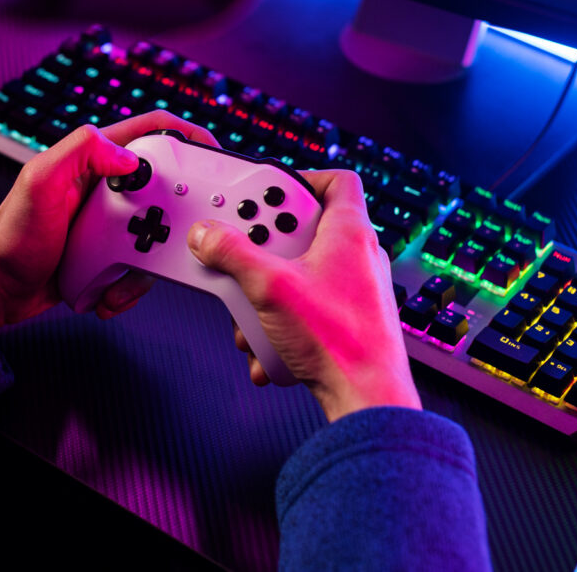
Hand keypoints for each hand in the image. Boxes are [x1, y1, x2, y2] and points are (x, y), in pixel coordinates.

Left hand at [0, 110, 219, 327]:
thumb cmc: (8, 234)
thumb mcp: (40, 180)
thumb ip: (82, 151)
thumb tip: (128, 155)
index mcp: (94, 159)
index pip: (151, 132)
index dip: (186, 135)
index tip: (212, 153)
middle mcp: (106, 188)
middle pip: (165, 191)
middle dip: (171, 220)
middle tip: (167, 237)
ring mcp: (108, 224)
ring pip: (156, 237)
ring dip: (146, 265)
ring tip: (117, 275)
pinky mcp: (107, 255)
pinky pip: (139, 269)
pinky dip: (129, 286)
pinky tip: (105, 293)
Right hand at [186, 170, 420, 421]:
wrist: (368, 398)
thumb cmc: (340, 341)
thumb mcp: (269, 287)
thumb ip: (232, 255)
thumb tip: (209, 236)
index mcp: (349, 232)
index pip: (336, 181)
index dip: (301, 179)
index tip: (268, 193)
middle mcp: (358, 256)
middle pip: (304, 231)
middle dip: (267, 248)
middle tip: (247, 253)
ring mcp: (354, 290)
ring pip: (299, 275)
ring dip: (268, 293)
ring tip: (253, 310)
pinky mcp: (346, 320)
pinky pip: (305, 309)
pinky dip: (281, 323)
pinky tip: (266, 345)